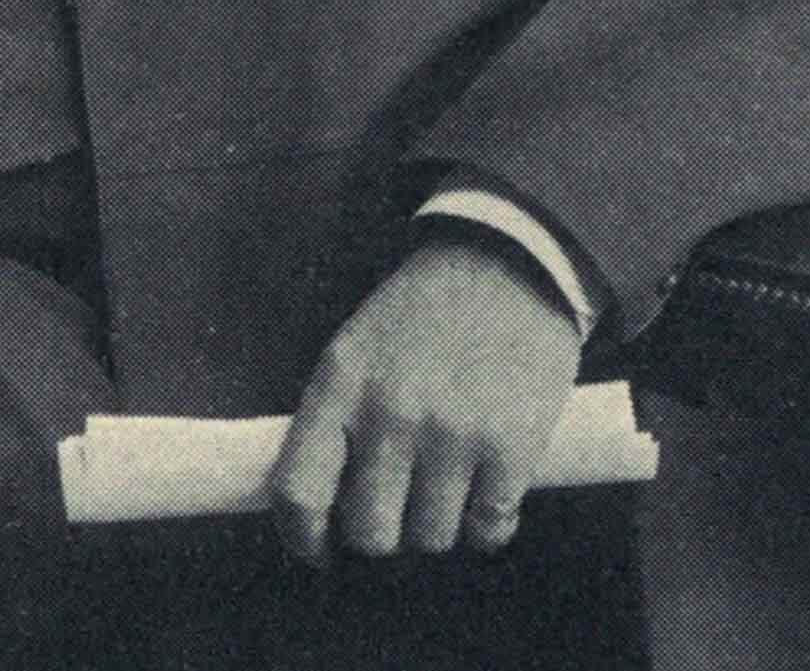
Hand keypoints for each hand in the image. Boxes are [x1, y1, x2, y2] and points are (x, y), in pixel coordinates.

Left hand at [270, 237, 581, 566]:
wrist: (511, 260)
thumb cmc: (428, 310)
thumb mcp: (360, 345)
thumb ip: (338, 417)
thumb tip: (322, 506)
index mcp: (341, 381)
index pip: (298, 492)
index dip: (304, 538)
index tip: (321, 549)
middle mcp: (391, 412)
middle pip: (370, 533)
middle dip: (385, 529)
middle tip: (402, 503)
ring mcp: (452, 433)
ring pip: (431, 539)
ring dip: (440, 523)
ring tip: (451, 479)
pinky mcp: (510, 447)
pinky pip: (488, 531)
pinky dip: (488, 523)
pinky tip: (490, 487)